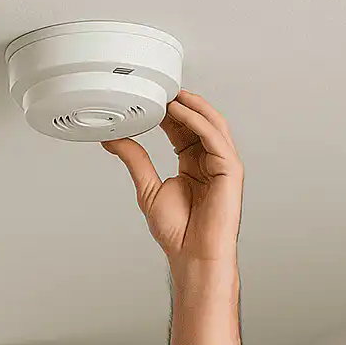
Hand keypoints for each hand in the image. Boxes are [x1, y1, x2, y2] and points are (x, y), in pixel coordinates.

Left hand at [101, 90, 243, 268]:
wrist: (192, 255)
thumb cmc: (178, 232)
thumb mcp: (147, 188)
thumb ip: (135, 159)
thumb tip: (115, 139)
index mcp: (192, 164)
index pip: (182, 128)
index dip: (167, 111)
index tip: (149, 98)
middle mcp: (209, 161)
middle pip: (197, 121)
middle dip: (179, 103)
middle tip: (159, 89)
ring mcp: (222, 164)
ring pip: (211, 123)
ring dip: (192, 105)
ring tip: (172, 94)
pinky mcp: (231, 170)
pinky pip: (215, 137)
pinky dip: (198, 121)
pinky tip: (181, 112)